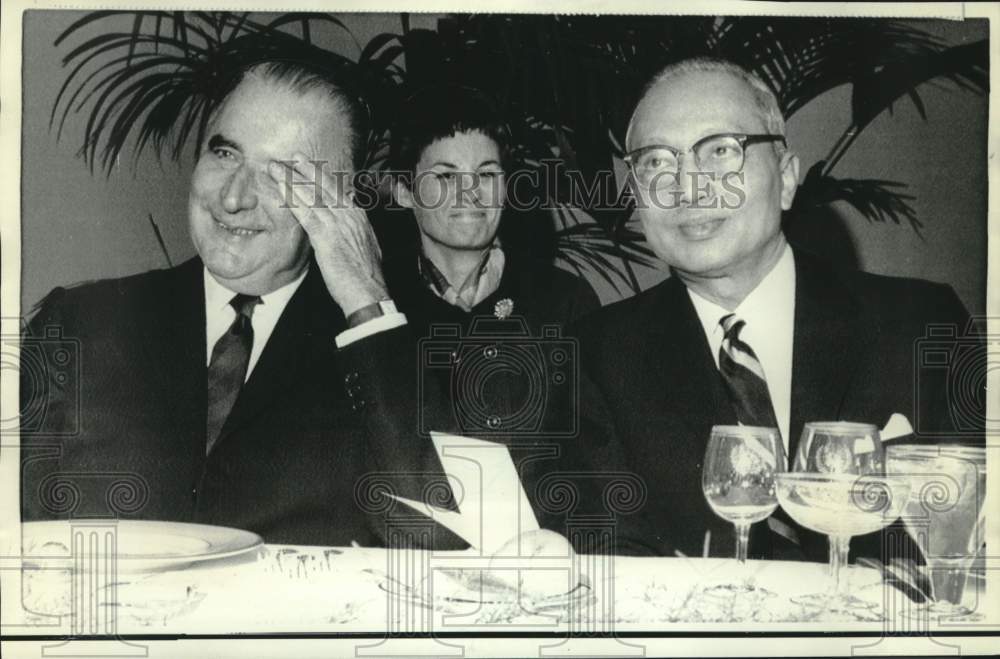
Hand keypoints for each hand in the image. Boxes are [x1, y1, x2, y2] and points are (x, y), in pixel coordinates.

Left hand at [268, 154, 386, 315]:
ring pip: (312, 196)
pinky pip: (306, 213)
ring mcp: (338, 225)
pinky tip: (280, 189)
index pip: (338, 190)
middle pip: (325, 187)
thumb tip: (348, 228)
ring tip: (277, 167)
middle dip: (307, 170)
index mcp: (359, 217)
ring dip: (292, 179)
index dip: (322, 176)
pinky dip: (292, 199)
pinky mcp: (326, 237)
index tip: (310, 166)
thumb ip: (355, 232)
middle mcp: (350, 215)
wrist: (370, 292)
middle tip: (293, 155)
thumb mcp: (366, 247)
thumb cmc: (366, 275)